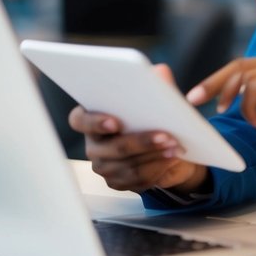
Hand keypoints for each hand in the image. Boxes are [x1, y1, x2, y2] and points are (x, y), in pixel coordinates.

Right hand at [68, 63, 209, 194]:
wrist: (164, 146)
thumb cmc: (151, 116)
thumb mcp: (155, 98)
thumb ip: (156, 84)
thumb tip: (161, 72)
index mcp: (91, 118)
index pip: (80, 120)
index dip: (94, 122)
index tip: (116, 121)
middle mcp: (93, 145)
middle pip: (112, 148)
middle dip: (141, 141)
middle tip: (166, 135)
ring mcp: (104, 167)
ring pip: (127, 166)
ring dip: (153, 157)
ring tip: (175, 147)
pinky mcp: (118, 183)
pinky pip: (137, 180)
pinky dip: (157, 170)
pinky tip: (172, 160)